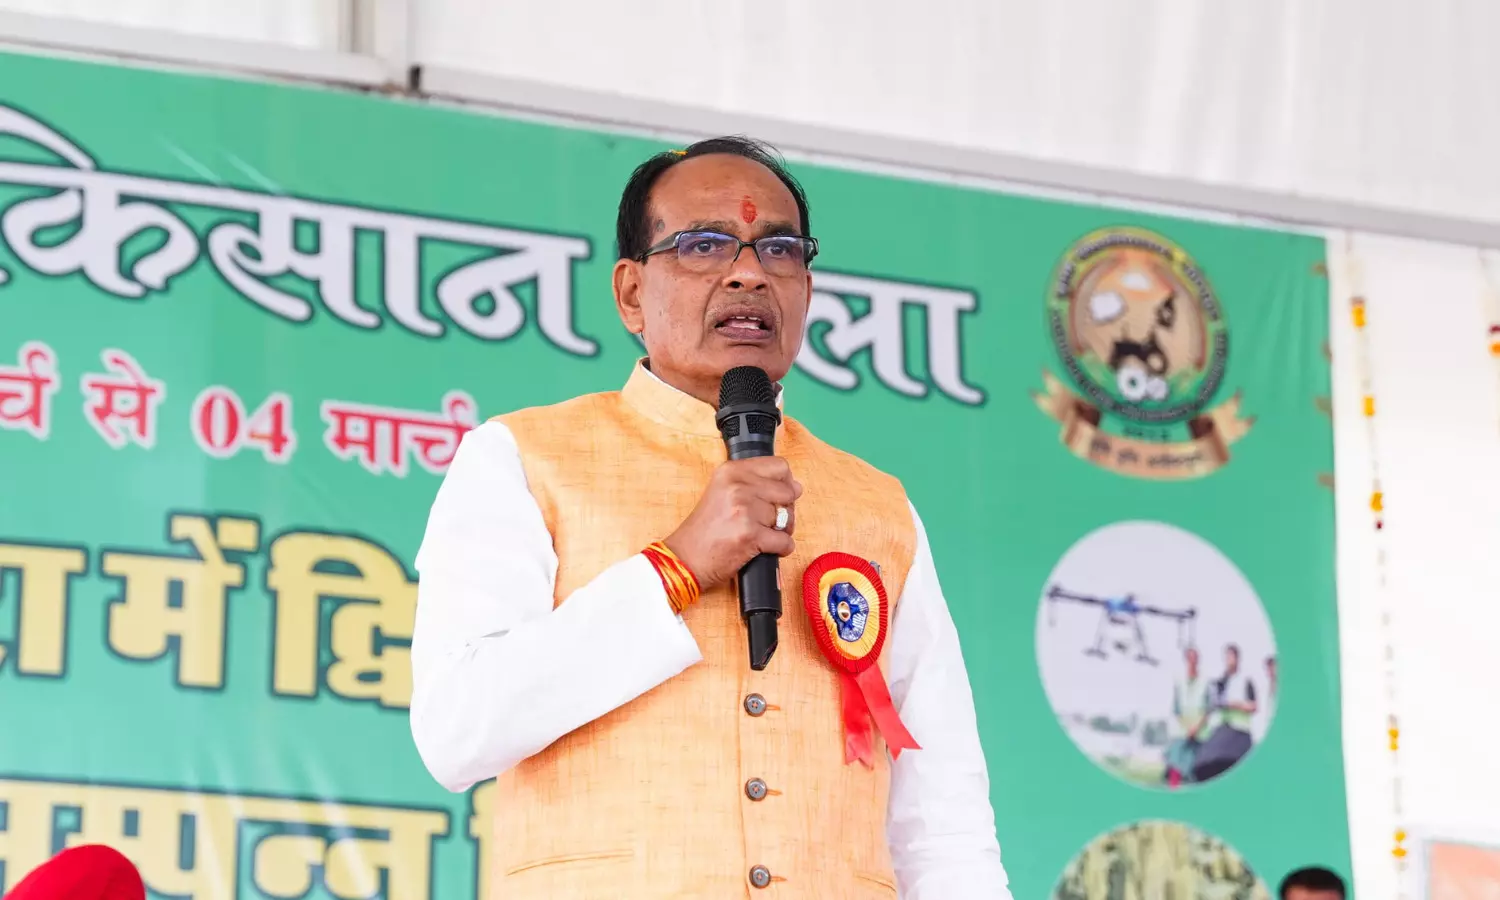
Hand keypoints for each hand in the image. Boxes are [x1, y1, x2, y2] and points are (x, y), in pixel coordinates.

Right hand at [664, 457, 801, 590]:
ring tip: (763, 536)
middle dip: (786, 509)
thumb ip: (754, 484)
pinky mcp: (750, 535)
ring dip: (782, 531)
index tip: (778, 495)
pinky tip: (765, 549)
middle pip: (787, 492)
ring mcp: (745, 510)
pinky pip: (784, 541)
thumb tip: (796, 487)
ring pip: (787, 518)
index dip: (785, 483)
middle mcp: (738, 486)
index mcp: (732, 471)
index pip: (779, 466)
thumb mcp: (722, 492)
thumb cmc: (704, 530)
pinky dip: (781, 549)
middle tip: (770, 521)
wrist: (685, 558)